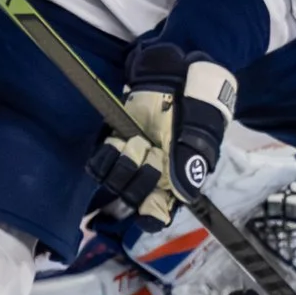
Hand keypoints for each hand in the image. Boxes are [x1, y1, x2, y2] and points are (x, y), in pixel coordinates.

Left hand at [86, 42, 236, 232]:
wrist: (173, 79)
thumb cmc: (191, 110)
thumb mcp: (197, 136)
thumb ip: (190, 166)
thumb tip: (182, 197)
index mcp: (173, 183)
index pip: (157, 215)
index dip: (149, 215)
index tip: (147, 206)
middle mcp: (149, 179)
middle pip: (132, 200)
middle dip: (141, 179)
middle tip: (154, 154)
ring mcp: (129, 163)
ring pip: (114, 184)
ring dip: (125, 165)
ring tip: (138, 142)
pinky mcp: (112, 147)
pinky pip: (98, 164)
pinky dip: (107, 155)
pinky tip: (120, 141)